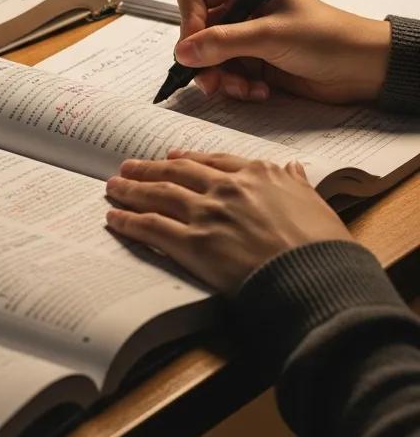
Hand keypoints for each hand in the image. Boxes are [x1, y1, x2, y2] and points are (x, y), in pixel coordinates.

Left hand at [105, 150, 351, 293]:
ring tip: (113, 186)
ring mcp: (208, 214)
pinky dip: (128, 220)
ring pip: (159, 195)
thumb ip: (297, 184)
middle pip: (178, 172)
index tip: (172, 156)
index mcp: (258, 175)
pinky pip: (151, 227)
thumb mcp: (316, 204)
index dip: (188, 158)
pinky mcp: (194, 243)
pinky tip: (114, 218)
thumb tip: (293, 168)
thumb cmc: (323, 248)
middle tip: (129, 167)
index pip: (214, 161)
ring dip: (132, 189)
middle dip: (150, 169)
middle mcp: (228, 188)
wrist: (316, 279)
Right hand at [173, 0, 390, 103]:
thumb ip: (224, 42)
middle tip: (213, 81)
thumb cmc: (329, 38)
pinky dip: (236, 87)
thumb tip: (183, 52)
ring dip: (221, 78)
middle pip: (196, 31)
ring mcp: (245, 36)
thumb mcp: (272, 36)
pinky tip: (259, 90)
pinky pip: (225, 75)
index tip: (196, 49)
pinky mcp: (252, 61)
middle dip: (204, 59)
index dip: (189, 21)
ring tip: (245, 88)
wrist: (364, 69)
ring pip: (207, 58)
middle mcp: (241, 8)